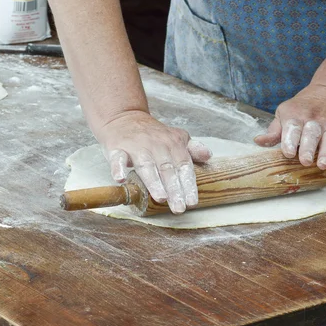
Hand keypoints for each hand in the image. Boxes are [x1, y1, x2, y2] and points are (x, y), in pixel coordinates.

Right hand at [97, 111, 211, 213]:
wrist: (123, 117)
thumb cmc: (151, 134)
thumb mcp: (175, 137)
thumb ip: (191, 149)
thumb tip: (208, 156)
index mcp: (172, 144)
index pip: (183, 166)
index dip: (188, 184)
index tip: (192, 202)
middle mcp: (156, 145)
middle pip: (167, 169)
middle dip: (174, 189)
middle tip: (179, 208)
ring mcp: (136, 146)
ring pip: (146, 165)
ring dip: (154, 182)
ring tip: (161, 198)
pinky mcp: (117, 148)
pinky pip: (117, 159)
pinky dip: (118, 168)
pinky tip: (121, 178)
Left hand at [254, 84, 325, 170]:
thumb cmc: (300, 109)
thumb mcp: (284, 114)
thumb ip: (274, 131)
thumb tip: (258, 141)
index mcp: (296, 117)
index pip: (292, 129)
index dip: (290, 141)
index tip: (288, 153)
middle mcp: (314, 121)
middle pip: (311, 135)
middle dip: (308, 148)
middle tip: (304, 161)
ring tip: (322, 164)